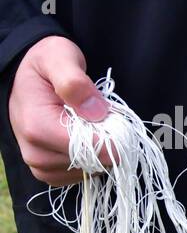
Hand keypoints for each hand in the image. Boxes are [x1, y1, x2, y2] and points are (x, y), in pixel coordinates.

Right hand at [8, 36, 110, 185]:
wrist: (26, 76)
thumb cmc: (45, 64)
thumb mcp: (59, 58)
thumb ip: (74, 82)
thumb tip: (95, 111)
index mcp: (38, 128)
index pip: (92, 150)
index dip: (113, 135)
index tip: (112, 115)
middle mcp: (36, 152)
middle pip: (94, 162)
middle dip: (107, 141)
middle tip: (99, 116)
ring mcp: (41, 164)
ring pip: (90, 171)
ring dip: (100, 151)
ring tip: (89, 124)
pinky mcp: (48, 170)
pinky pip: (81, 175)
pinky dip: (91, 160)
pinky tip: (86, 138)